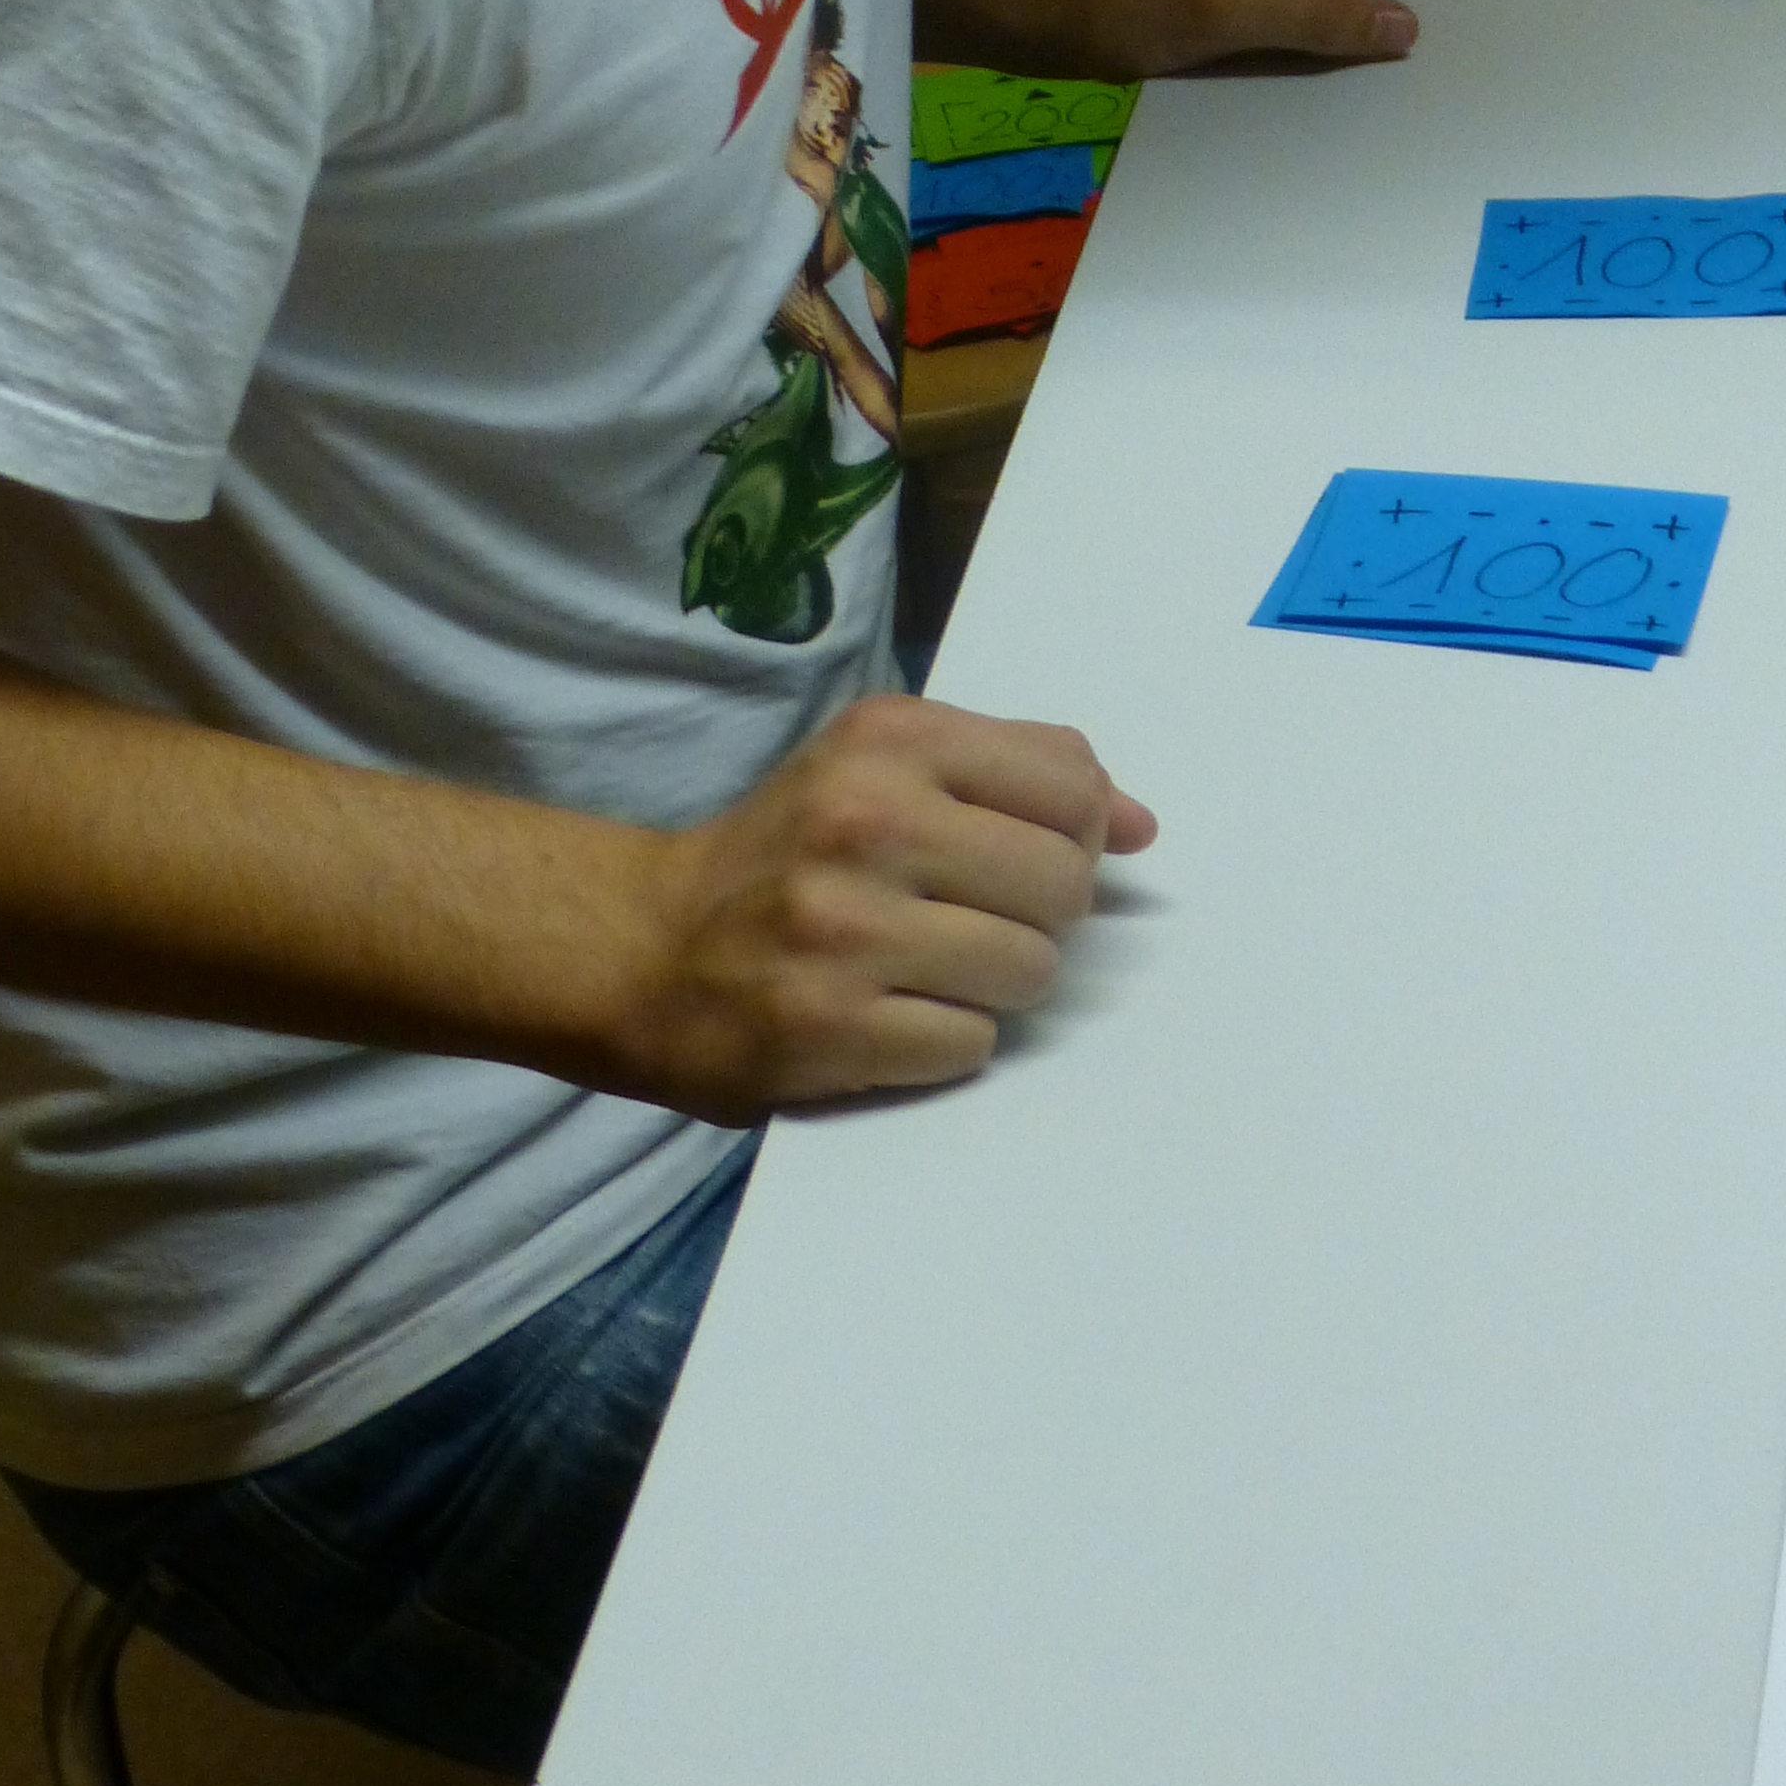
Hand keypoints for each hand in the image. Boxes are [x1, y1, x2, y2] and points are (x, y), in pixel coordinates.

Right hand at [611, 695, 1155, 1118]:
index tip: (1026, 853)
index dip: (1075, 832)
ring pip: (1030, 970)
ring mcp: (843, 930)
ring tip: (927, 968)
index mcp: (888, 742)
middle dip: (1039, 915)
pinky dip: (946, 1040)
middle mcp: (865, 823)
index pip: (1072, 785)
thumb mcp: (883, 767)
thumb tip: (1141, 825)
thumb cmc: (788, 853)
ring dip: (997, 984)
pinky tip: (889, 1015)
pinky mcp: (827, 1028)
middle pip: (1065, 885)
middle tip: (973, 919)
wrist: (644, 951)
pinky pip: (970, 1044)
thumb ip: (1019, 773)